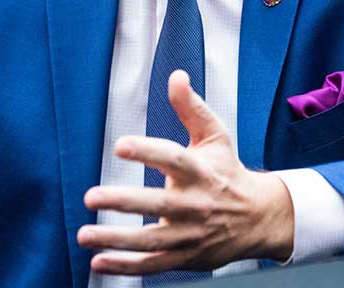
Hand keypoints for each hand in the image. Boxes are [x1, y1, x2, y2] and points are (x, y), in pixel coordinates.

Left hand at [78, 70, 293, 274]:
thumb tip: (176, 76)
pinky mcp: (185, 256)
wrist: (258, 218)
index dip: (147, 152)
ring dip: (115, 240)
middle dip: (123, 202)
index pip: (173, 159)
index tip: (120, 145)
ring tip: (85, 234)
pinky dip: (125, 266)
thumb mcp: (215, 136)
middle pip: (157, 204)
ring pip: (150, 240)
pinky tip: (98, 262)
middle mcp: (195, 204)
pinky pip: (152, 264)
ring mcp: (190, 234)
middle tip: (91, 197)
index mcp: (200, 171)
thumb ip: (191, 108)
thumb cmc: (228, 172)